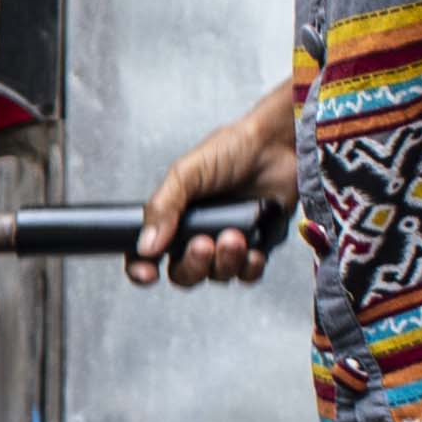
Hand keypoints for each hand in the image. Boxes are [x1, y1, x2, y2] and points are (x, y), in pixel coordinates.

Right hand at [130, 85, 302, 287]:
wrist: (278, 145)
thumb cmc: (232, 149)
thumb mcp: (187, 173)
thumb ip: (163, 207)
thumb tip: (145, 246)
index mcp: (174, 216)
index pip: (147, 254)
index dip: (142, 269)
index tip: (148, 272)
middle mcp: (198, 233)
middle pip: (183, 273)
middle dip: (193, 265)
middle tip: (203, 244)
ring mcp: (227, 243)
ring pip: (216, 276)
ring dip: (224, 262)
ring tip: (235, 237)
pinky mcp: (257, 246)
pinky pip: (247, 274)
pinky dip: (249, 268)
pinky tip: (253, 250)